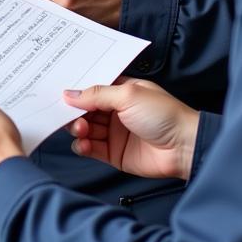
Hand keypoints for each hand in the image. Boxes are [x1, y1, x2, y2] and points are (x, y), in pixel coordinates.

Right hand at [64, 78, 199, 180]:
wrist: (184, 147)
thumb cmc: (163, 114)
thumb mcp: (128, 95)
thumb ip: (97, 95)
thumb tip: (69, 94)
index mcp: (120, 90)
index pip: (91, 88)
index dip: (75, 90)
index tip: (58, 92)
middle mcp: (115, 110)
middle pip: (84, 109)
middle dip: (74, 112)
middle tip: (69, 115)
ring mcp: (114, 132)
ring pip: (85, 129)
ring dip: (78, 129)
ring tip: (81, 130)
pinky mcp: (114, 153)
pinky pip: (91, 148)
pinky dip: (83, 146)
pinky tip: (83, 144)